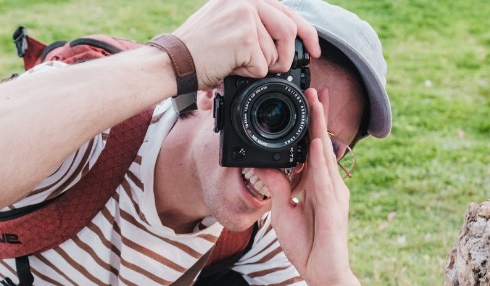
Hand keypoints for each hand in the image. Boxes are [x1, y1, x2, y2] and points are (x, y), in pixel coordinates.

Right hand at [172, 0, 319, 87]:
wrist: (174, 61)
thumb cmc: (197, 50)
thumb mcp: (226, 23)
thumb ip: (254, 23)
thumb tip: (283, 41)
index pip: (287, 11)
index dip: (307, 33)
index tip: (314, 51)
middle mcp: (248, 0)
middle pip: (289, 29)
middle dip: (288, 56)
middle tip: (281, 70)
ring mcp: (246, 16)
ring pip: (277, 51)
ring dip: (262, 67)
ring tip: (240, 66)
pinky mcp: (245, 37)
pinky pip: (263, 65)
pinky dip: (250, 75)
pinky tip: (231, 69)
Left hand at [266, 88, 356, 285]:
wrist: (320, 274)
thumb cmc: (306, 246)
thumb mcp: (282, 211)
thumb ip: (276, 188)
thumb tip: (263, 167)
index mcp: (317, 186)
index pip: (313, 150)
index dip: (311, 125)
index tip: (309, 102)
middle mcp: (329, 186)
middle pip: (322, 146)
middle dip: (320, 117)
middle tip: (317, 89)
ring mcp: (334, 196)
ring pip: (325, 157)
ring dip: (320, 130)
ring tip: (317, 106)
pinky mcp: (333, 210)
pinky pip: (324, 182)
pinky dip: (319, 162)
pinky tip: (315, 145)